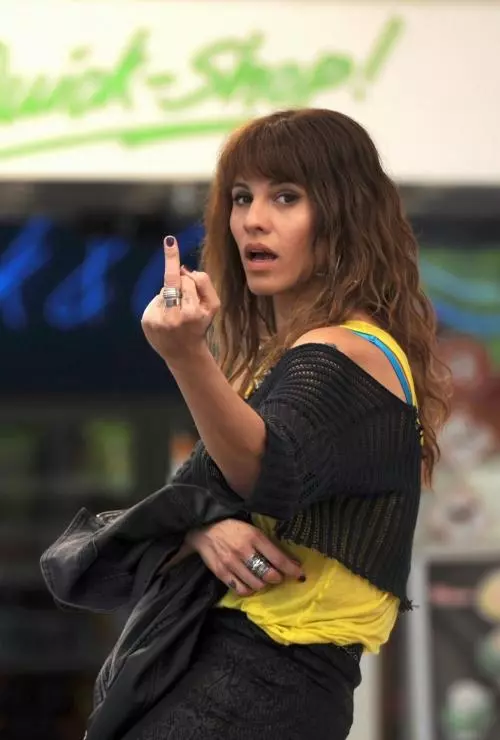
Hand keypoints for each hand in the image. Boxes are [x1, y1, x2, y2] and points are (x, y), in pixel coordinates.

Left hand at [141, 235, 219, 362]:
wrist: (184, 353)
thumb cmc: (199, 326)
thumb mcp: (212, 307)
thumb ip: (203, 284)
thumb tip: (183, 270)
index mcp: (192, 311)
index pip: (183, 280)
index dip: (173, 259)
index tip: (169, 240)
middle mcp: (173, 316)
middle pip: (176, 283)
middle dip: (182, 288)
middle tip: (186, 306)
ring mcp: (158, 320)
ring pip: (164, 291)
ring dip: (170, 298)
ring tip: (175, 316)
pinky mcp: (147, 321)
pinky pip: (154, 302)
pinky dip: (160, 306)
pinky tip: (165, 320)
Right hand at [186, 519, 305, 595]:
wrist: (206, 528)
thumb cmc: (234, 528)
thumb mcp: (253, 530)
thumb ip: (268, 545)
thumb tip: (290, 561)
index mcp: (254, 536)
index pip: (278, 558)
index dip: (291, 569)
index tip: (300, 575)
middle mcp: (243, 550)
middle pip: (268, 574)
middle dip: (277, 578)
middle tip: (278, 576)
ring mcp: (231, 563)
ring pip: (256, 584)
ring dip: (264, 584)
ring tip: (263, 579)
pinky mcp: (221, 573)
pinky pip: (241, 590)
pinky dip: (249, 590)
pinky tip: (250, 584)